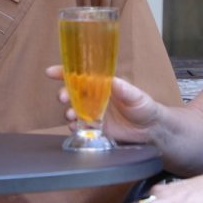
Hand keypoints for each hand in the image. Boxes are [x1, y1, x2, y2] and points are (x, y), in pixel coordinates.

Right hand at [45, 67, 159, 143]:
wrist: (151, 131)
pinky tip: (75, 127)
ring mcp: (93, 113)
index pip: (81, 75)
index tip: (51, 72)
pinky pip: (79, 126)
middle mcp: (94, 97)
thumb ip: (125, 90)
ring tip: (71, 115)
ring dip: (68, 110)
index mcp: (102, 84)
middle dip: (64, 92)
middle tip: (62, 97)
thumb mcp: (137, 97)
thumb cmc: (144, 108)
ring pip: (73, 109)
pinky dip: (74, 126)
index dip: (64, 72)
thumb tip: (113, 80)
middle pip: (72, 92)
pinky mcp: (95, 128)